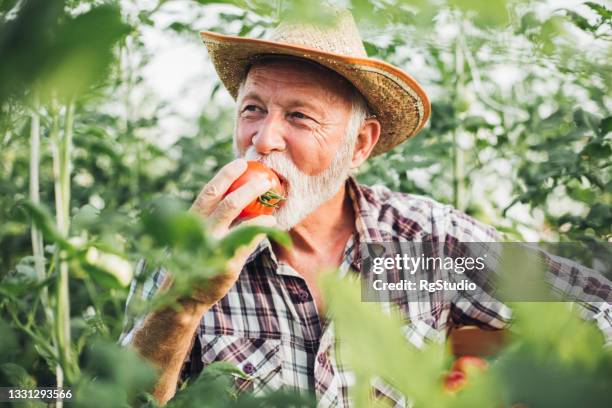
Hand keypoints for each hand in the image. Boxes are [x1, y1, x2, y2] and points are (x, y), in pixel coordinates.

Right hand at [187, 158, 276, 304]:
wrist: (186, 294)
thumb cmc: (196, 257)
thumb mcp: (198, 233)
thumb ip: (211, 215)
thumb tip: (236, 192)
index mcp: (192, 220)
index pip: (209, 192)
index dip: (225, 175)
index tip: (241, 163)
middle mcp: (201, 231)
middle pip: (225, 201)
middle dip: (246, 186)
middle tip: (264, 177)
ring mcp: (213, 247)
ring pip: (237, 218)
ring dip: (256, 202)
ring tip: (272, 194)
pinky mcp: (227, 263)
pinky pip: (248, 240)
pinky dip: (261, 227)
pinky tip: (272, 220)